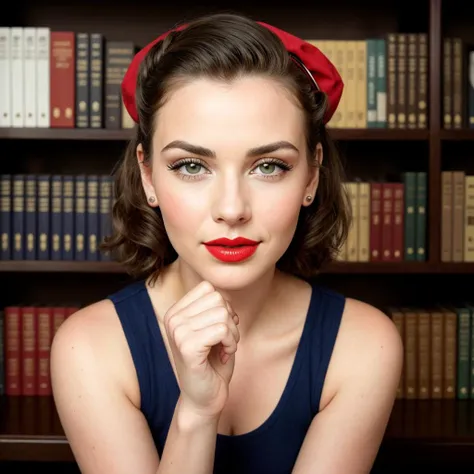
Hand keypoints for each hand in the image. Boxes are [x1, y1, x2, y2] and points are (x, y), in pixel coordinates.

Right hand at [163, 281, 239, 418]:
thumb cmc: (212, 363)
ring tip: (224, 348)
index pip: (208, 288)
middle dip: (230, 320)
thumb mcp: (213, 328)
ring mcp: (178, 332)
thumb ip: (215, 308)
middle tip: (225, 341)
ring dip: (232, 333)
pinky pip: (222, 330)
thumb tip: (225, 298)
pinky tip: (224, 355)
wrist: (204, 398)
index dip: (223, 307)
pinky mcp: (187, 347)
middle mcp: (173, 319)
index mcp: (176, 311)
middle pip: (217, 299)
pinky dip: (231, 343)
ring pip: (222, 313)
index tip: (221, 328)